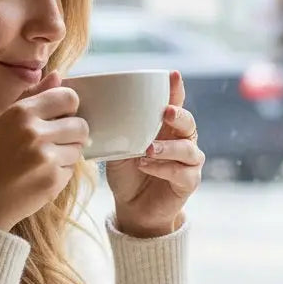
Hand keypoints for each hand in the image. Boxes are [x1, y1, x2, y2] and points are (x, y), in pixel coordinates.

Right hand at [0, 72, 88, 230]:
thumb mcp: (1, 122)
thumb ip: (32, 98)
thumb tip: (58, 75)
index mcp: (21, 113)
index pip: (69, 97)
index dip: (68, 108)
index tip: (59, 118)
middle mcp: (36, 132)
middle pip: (81, 125)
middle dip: (72, 134)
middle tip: (53, 144)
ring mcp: (47, 158)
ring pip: (79, 148)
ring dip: (67, 154)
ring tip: (42, 162)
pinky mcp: (54, 180)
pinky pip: (71, 169)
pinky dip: (60, 173)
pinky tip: (39, 176)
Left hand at [105, 70, 203, 237]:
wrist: (132, 208)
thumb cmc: (126, 173)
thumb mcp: (117, 147)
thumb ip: (115, 128)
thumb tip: (93, 106)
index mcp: (167, 127)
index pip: (175, 102)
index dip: (176, 89)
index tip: (172, 75)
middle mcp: (182, 141)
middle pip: (189, 122)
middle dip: (179, 115)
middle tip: (165, 112)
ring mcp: (188, 162)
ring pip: (188, 149)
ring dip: (168, 147)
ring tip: (148, 148)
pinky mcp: (188, 182)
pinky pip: (182, 172)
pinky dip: (163, 168)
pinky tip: (146, 165)